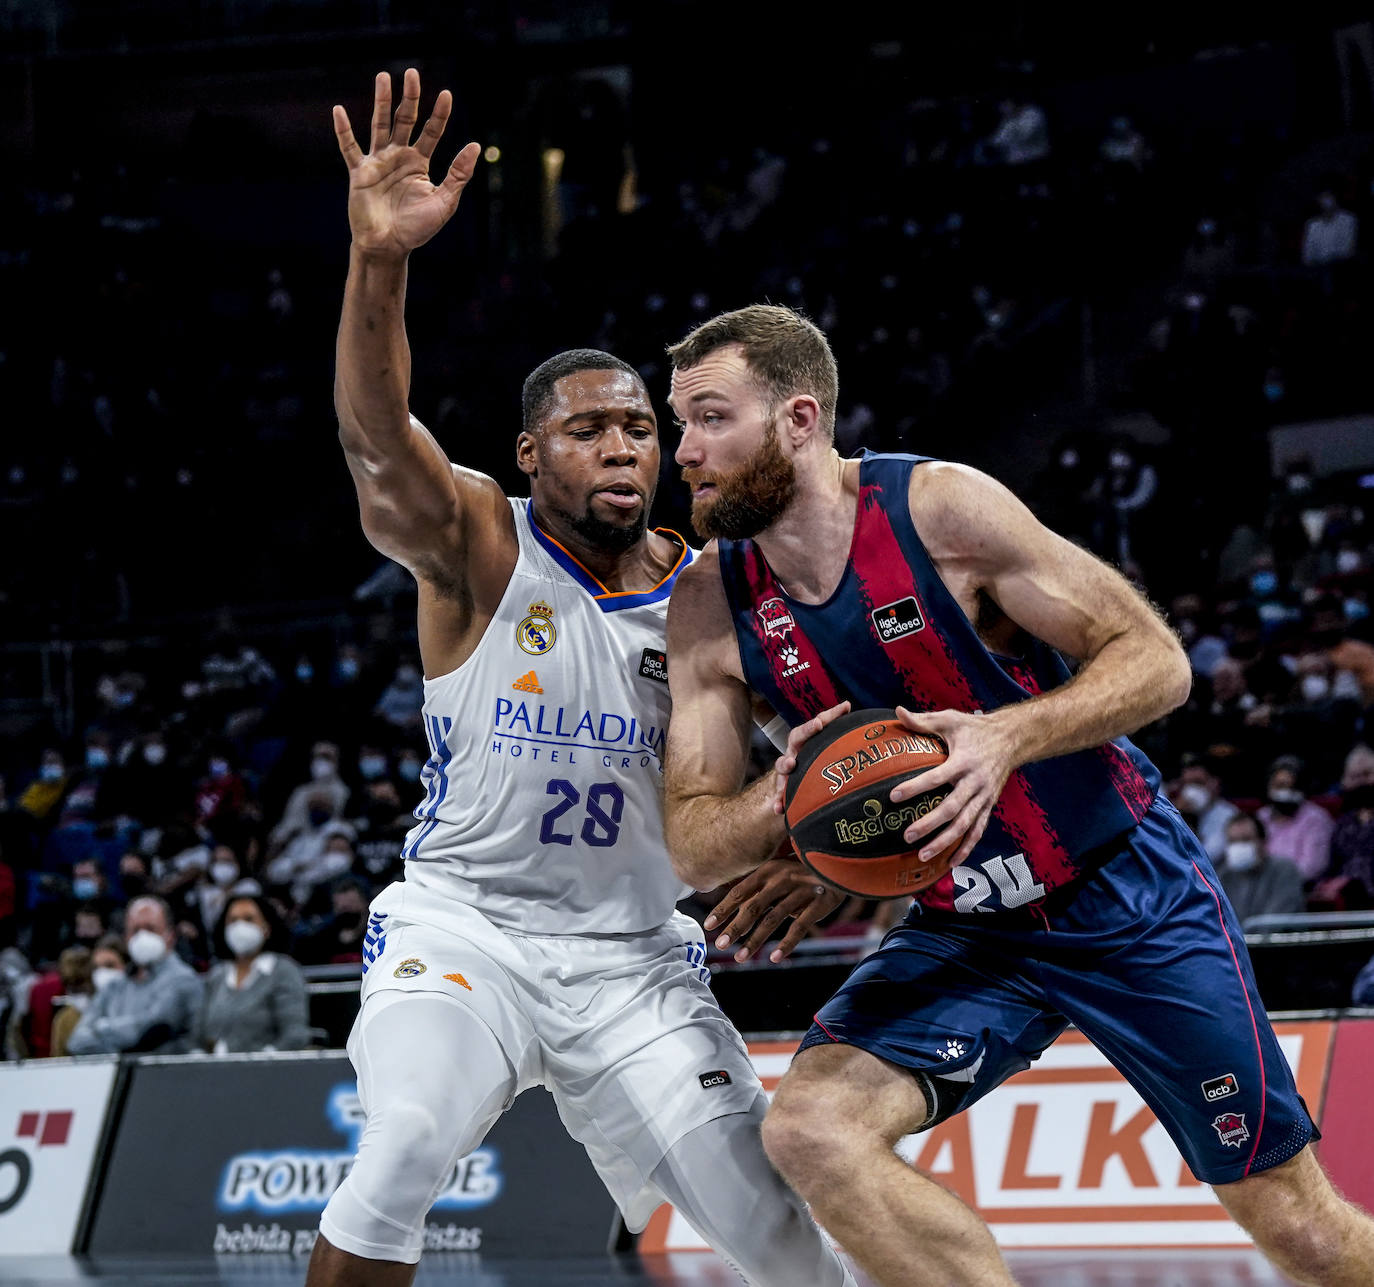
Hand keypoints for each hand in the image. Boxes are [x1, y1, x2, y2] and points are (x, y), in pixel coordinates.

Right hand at [333, 68, 480, 256]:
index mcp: (419, 163)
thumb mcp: (444, 203)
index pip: (431, 131)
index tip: (446, 94)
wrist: (388, 247)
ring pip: (379, 125)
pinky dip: (344, 131)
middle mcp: (398, 157)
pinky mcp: (360, 173)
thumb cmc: (417, 229)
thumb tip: (475, 145)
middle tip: (412, 73)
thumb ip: (458, 175)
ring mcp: (378, 163)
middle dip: (409, 97)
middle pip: (404, 120)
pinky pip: (350, 148)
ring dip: (381, 102)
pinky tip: (338, 111)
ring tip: (384, 77)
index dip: (439, 114)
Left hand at [703, 856, 844, 962]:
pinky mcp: (817, 904)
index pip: (740, 891)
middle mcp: (781, 879)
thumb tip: (732, 905)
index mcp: (768, 870)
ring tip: (740, 957)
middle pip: (753, 907)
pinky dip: (786, 944)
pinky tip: (775, 958)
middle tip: (720, 945)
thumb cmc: (803, 869)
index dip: (723, 909)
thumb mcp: (778, 870)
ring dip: (754, 940)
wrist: (840, 862)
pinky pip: (799, 927)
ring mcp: (800, 892)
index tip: (708, 925)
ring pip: (772, 919)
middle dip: (735, 928)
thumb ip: (758, 886)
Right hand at [770, 701, 851, 812]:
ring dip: (785, 766)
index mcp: (804, 739)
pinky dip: (778, 801)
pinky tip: (778, 809)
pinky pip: (779, 795)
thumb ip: (834, 721)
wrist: (803, 777)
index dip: (812, 726)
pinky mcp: (784, 789)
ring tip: (790, 767)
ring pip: (782, 766)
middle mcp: (794, 751)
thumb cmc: (817, 752)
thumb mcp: (825, 738)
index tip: (820, 723)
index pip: (808, 728)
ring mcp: (787, 770)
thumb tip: (847, 704)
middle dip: (799, 742)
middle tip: (797, 755)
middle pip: (793, 744)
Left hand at [887, 704, 1019, 867]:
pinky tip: (950, 863)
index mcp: (964, 761)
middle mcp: (976, 782)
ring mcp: (984, 797)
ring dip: (944, 842)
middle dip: (929, 824)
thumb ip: (923, 721)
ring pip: (965, 825)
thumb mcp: (950, 719)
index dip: (916, 787)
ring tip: (922, 855)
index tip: (894, 796)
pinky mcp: (989, 806)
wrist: (1013, 738)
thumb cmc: (974, 728)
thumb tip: (897, 712)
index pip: (937, 777)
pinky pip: (977, 831)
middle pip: (952, 808)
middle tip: (907, 835)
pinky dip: (965, 848)